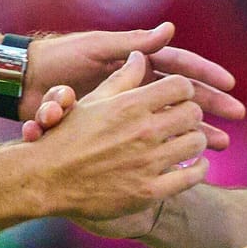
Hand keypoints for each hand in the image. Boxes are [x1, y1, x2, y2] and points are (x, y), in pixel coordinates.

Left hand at [25, 23, 243, 149]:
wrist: (26, 81)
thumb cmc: (60, 59)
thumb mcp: (97, 50)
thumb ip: (133, 44)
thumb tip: (170, 30)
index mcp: (135, 61)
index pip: (179, 66)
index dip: (206, 75)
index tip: (230, 85)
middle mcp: (136, 83)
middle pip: (182, 96)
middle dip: (210, 106)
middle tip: (236, 119)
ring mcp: (126, 106)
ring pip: (169, 120)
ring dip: (194, 131)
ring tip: (220, 145)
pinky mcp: (114, 126)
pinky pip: (147, 138)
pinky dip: (166, 147)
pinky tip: (185, 161)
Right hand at [25, 53, 209, 220]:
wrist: (47, 178)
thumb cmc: (68, 136)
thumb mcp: (94, 100)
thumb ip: (123, 77)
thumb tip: (141, 56)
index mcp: (131, 104)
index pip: (181, 85)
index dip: (184, 89)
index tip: (179, 97)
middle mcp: (143, 131)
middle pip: (193, 112)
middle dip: (192, 113)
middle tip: (184, 119)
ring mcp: (148, 162)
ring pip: (197, 142)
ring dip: (197, 140)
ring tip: (189, 141)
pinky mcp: (149, 191)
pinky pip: (192, 177)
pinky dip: (199, 169)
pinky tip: (195, 164)